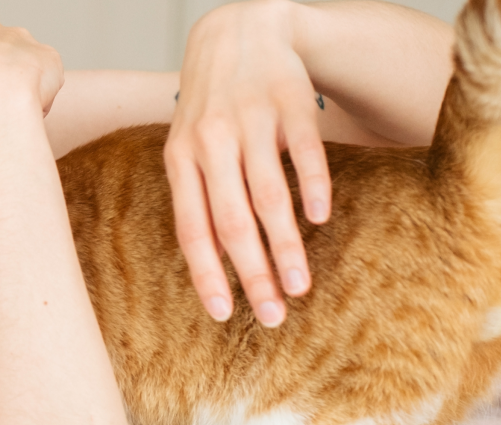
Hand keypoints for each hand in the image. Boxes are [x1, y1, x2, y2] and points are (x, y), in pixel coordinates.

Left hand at [165, 0, 330, 327]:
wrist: (240, 31)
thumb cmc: (212, 106)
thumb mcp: (189, 147)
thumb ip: (199, 198)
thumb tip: (213, 268)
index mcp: (180, 160)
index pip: (192, 229)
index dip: (206, 274)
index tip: (223, 315)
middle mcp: (211, 142)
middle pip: (232, 223)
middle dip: (254, 275)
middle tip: (273, 317)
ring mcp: (251, 122)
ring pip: (268, 196)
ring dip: (286, 247)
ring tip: (300, 287)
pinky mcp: (290, 102)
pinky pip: (303, 153)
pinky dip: (312, 187)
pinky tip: (320, 218)